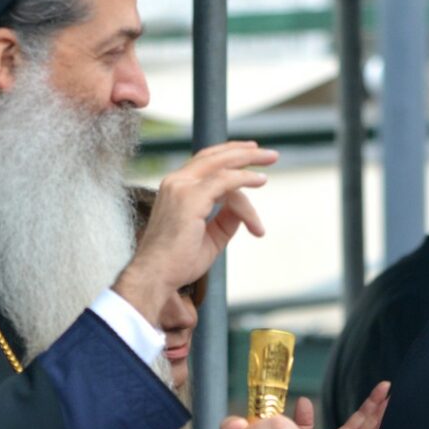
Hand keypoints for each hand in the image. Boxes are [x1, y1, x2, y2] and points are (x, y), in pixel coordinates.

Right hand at [113, 141, 277, 324]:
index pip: (206, 166)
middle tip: (268, 154)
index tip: (252, 163)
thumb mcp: (210, 237)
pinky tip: (261, 180)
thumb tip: (243, 209)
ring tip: (271, 159)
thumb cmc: (178, 263)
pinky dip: (245, 178)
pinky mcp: (191, 198)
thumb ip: (226, 220)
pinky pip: (225, 181)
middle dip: (242, 151)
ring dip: (250, 160)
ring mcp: (181, 188)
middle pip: (213, 156)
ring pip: (222, 165)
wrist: (156, 277)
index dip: (230, 160)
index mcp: (175, 189)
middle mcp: (176, 183)